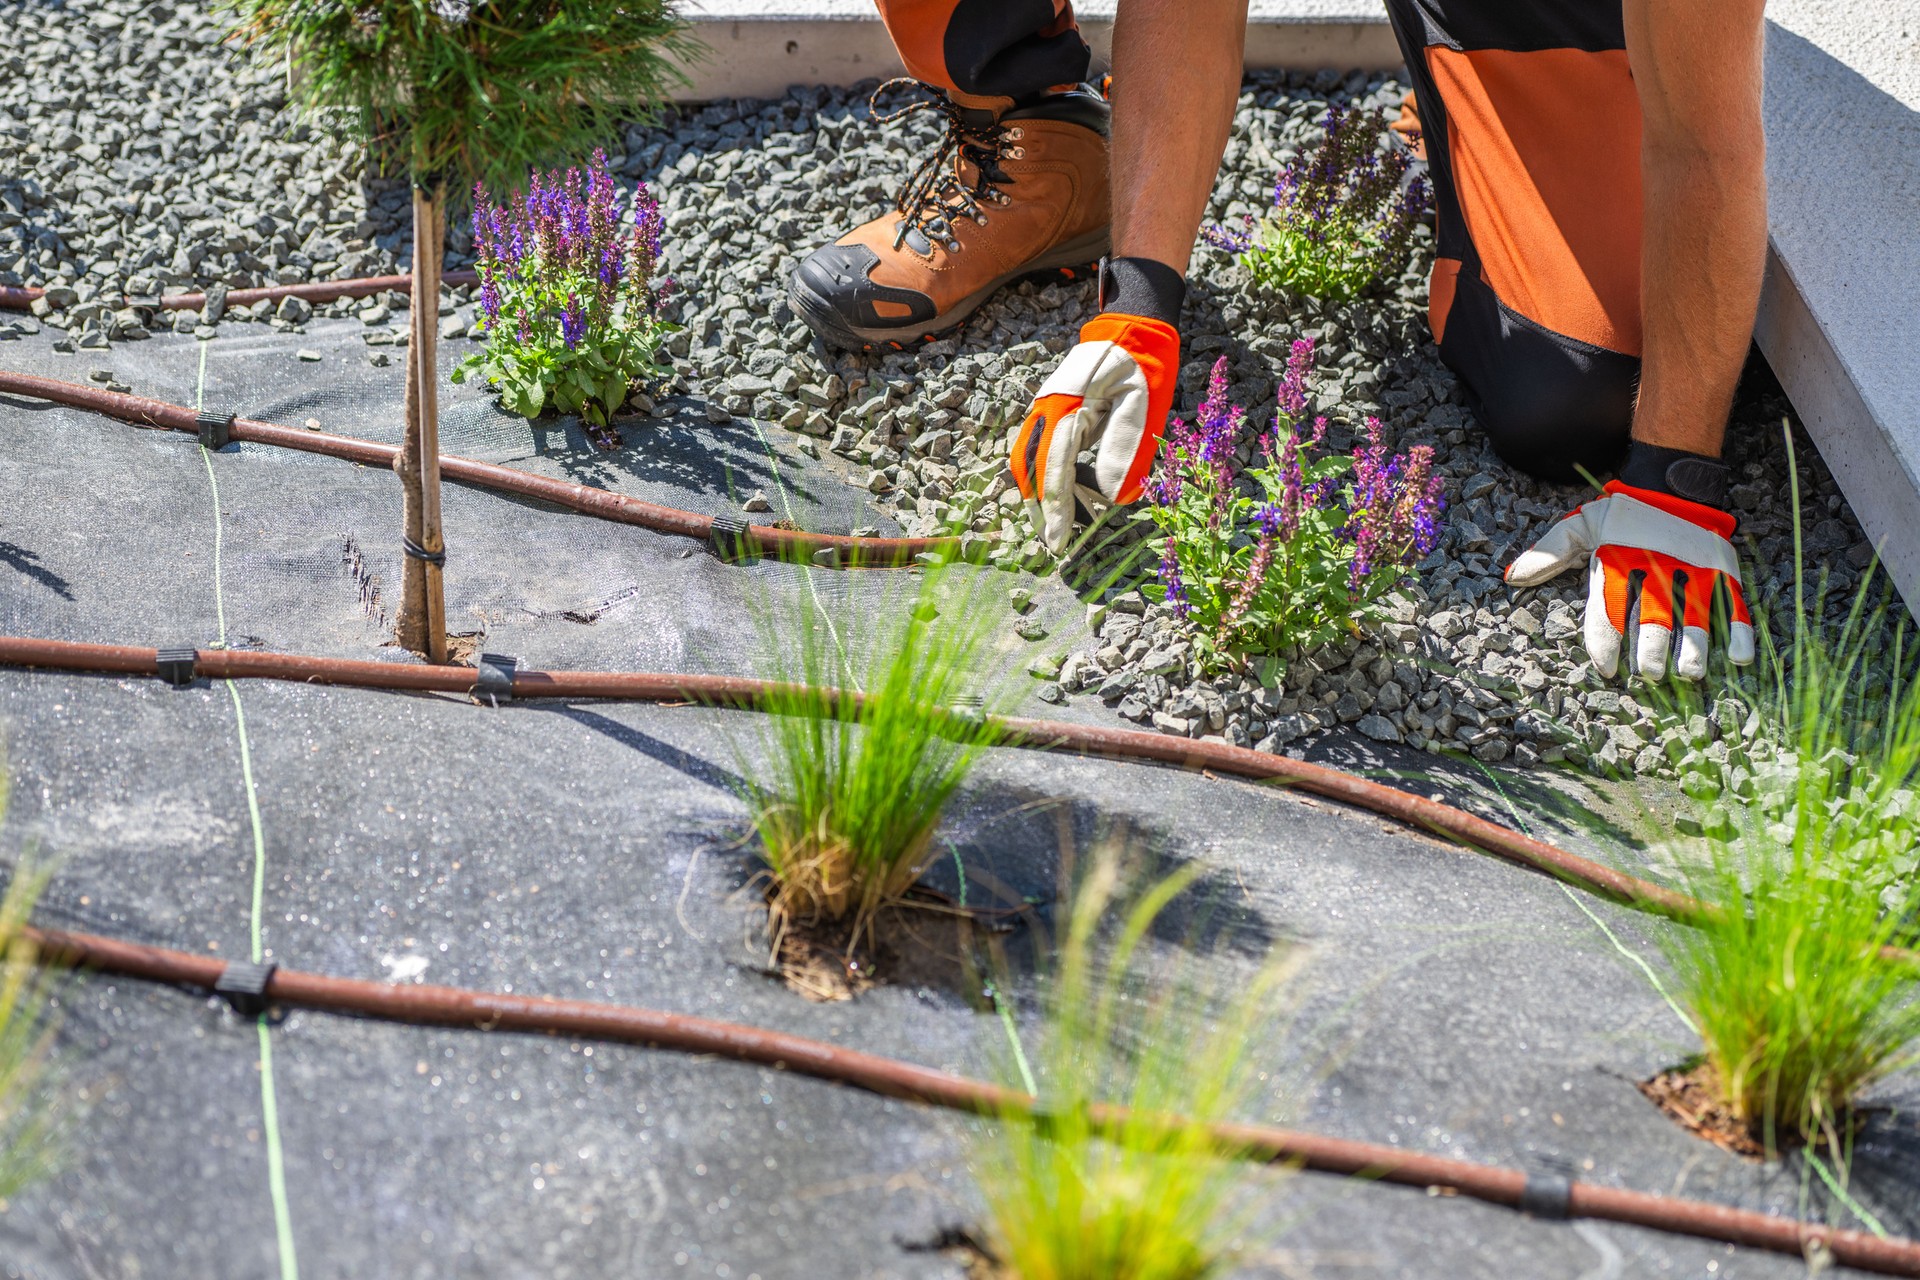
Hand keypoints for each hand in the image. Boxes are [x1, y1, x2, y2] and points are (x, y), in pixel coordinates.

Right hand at [1009, 312, 1179, 552]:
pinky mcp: (1051, 411)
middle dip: (1039, 508)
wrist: (1133, 329)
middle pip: (1029, 467)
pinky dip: (1045, 477)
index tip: (1057, 541)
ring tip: (1057, 525)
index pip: (1054, 466)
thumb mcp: (1143, 407)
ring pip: (1028, 460)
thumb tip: (1112, 497)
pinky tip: (1062, 497)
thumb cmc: (1143, 366)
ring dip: (1038, 495)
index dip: (1055, 507)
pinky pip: (1039, 450)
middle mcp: (1046, 406)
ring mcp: (1045, 407)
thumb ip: (1125, 449)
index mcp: (1068, 405)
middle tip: (1054, 542)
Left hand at [1506, 481, 1754, 680]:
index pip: (1608, 609)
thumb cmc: (1623, 513)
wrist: (1671, 482)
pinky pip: (1733, 601)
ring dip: (1693, 646)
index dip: (1606, 641)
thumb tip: (1512, 578)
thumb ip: (1549, 552)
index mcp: (1618, 561)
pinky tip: (1739, 656)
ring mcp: (1692, 568)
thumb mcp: (1581, 524)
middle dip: (1651, 649)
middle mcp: (1655, 567)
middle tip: (1651, 673)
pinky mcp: (1721, 568)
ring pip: (1693, 613)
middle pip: (1652, 616)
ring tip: (1689, 673)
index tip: (1607, 668)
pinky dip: (1739, 627)